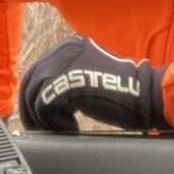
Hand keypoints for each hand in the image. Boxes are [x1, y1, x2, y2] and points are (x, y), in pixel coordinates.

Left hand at [18, 35, 170, 130]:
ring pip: (33, 96)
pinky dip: (53, 122)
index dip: (33, 96)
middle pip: (29, 82)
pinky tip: (71, 127)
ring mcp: (63, 64)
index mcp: (69, 45)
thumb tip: (42, 96)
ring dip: (43, 118)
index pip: (36, 70)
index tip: (40, 116)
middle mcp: (63, 49)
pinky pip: (43, 106)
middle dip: (30, 109)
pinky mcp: (66, 82)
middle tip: (40, 128)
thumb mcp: (88, 73)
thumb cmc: (121, 91)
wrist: (143, 94)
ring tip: (62, 128)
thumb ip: (67, 77)